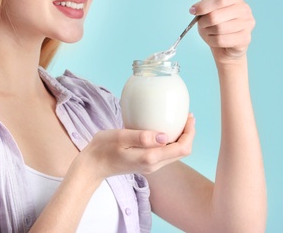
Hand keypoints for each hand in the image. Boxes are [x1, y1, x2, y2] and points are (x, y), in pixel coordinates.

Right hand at [79, 114, 195, 178]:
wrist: (92, 166)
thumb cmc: (103, 148)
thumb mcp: (120, 137)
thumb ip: (142, 137)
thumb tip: (165, 136)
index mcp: (150, 158)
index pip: (182, 149)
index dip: (190, 133)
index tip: (189, 117)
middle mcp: (154, 165)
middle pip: (182, 152)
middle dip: (188, 134)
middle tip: (187, 116)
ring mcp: (150, 166)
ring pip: (175, 153)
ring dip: (181, 138)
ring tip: (179, 120)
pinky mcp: (146, 163)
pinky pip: (165, 153)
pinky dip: (171, 141)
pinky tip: (165, 129)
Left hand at [190, 0, 255, 64]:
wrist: (225, 47)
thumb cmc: (216, 26)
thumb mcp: (208, 10)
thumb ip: (206, 1)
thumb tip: (198, 6)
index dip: (204, 5)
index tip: (193, 11)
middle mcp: (244, 9)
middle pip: (216, 15)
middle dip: (203, 21)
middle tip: (201, 24)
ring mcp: (247, 24)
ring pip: (218, 28)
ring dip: (208, 31)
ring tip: (209, 31)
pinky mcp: (245, 39)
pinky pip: (221, 40)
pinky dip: (211, 41)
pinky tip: (213, 40)